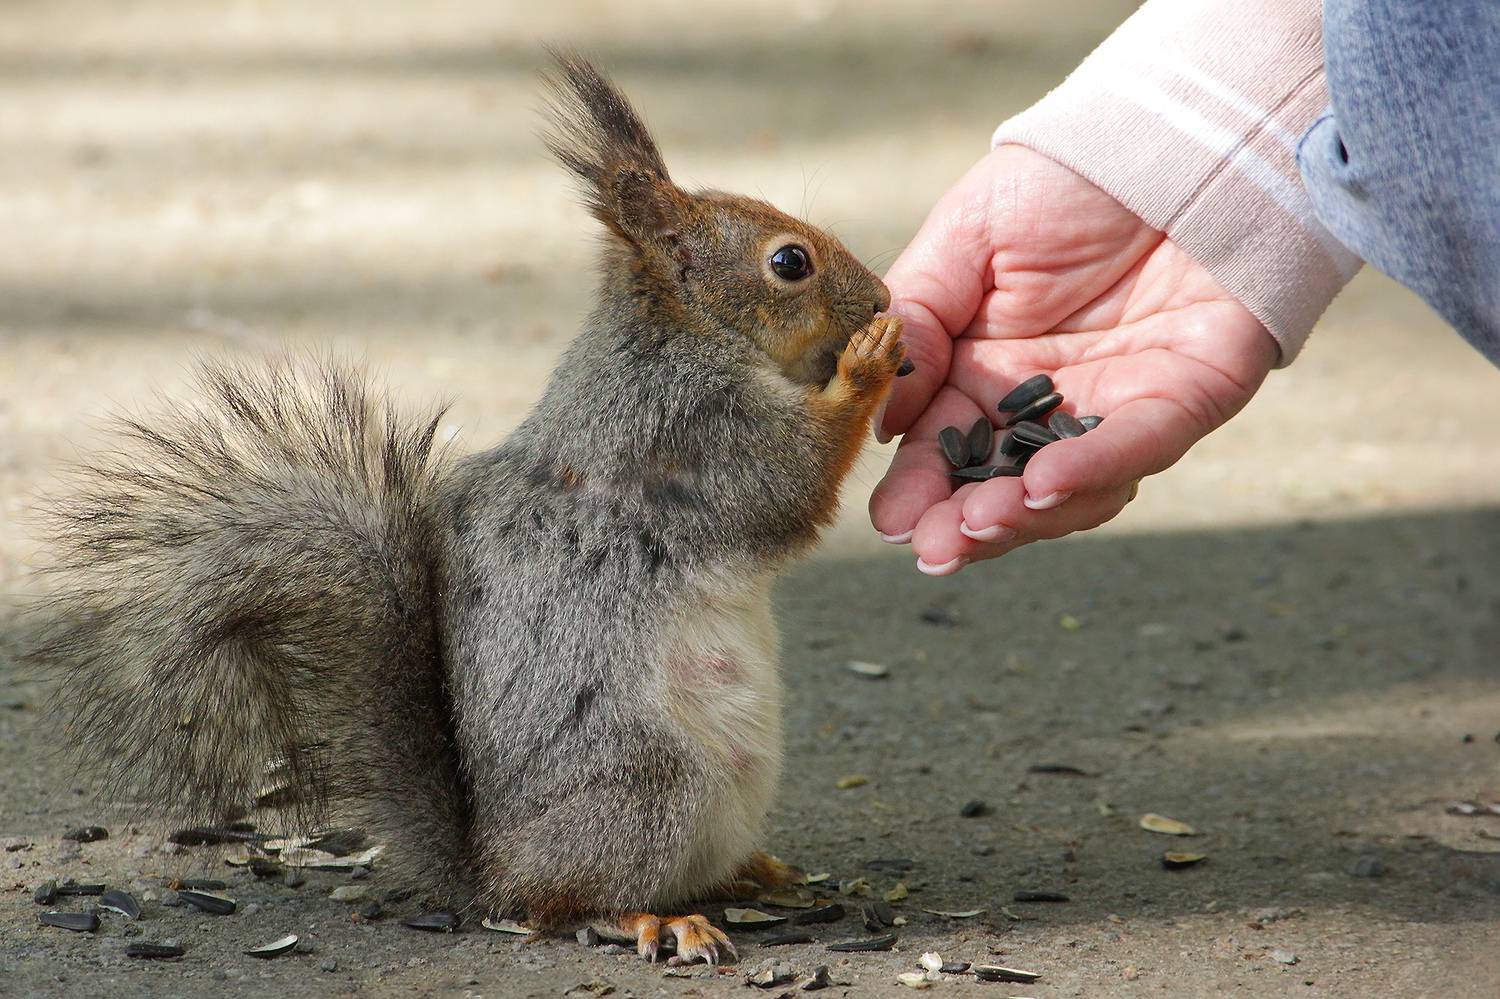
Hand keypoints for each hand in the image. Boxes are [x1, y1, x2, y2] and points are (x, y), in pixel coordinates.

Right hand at [870, 145, 1279, 573]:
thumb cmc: (1062, 179)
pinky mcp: (1189, 394)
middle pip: (1006, 485)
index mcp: (989, 371)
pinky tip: (1042, 486)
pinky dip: (1093, 468)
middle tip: (933, 550)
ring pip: (1075, 488)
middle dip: (968, 525)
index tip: (891, 522)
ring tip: (979, 522)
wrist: (1170, 131)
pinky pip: (1138, 442)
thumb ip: (921, 316)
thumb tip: (885, 418)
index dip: (921, 490)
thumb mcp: (965, 237)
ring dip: (1025, 515)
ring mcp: (1121, 405)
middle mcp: (1053, 401)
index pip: (947, 448)